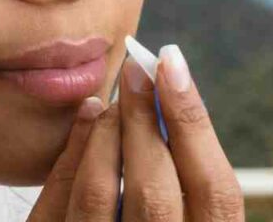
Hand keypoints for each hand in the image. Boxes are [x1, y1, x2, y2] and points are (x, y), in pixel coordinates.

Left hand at [28, 46, 244, 221]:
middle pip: (156, 192)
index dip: (196, 124)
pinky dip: (70, 155)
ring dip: (106, 133)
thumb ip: (194, 193)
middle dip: (145, 120)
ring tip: (115, 92)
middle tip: (138, 67)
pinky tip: (86, 120)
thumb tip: (179, 109)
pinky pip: (55, 206)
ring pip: (99, 195)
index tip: (175, 66)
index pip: (217, 193)